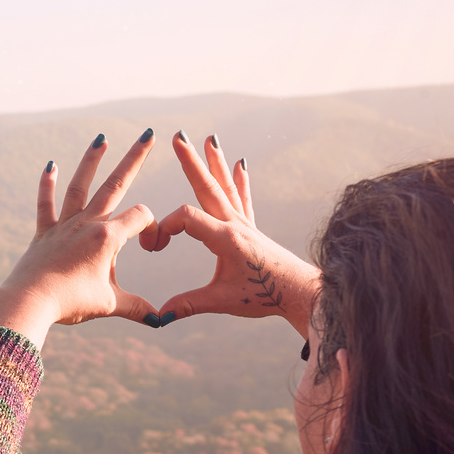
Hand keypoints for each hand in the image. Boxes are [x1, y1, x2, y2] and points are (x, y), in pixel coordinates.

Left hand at [0, 130, 159, 349]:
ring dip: (91, 161)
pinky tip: (50, 165)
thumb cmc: (70, 303)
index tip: (151, 248)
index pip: (141, 216)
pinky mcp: (44, 233)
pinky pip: (46, 205)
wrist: (30, 303)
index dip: (153, 228)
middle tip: (149, 134)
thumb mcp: (109, 305)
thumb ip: (136, 308)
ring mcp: (64, 226)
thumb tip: (160, 320)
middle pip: (116, 184)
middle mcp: (87, 223)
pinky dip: (46, 185)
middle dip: (135, 158)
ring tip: (101, 139)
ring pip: (80, 186)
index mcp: (107, 237)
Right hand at [144, 133, 319, 338]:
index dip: (166, 228)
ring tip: (210, 138)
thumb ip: (189, 305)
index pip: (187, 218)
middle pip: (208, 187)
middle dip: (191, 162)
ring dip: (215, 162)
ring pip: (225, 187)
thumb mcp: (222, 302)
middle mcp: (235, 224)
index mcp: (225, 238)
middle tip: (178, 136)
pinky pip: (243, 199)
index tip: (155, 247)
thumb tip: (159, 316)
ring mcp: (245, 224)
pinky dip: (239, 180)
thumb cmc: (263, 296)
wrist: (298, 293)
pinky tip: (239, 164)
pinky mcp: (252, 229)